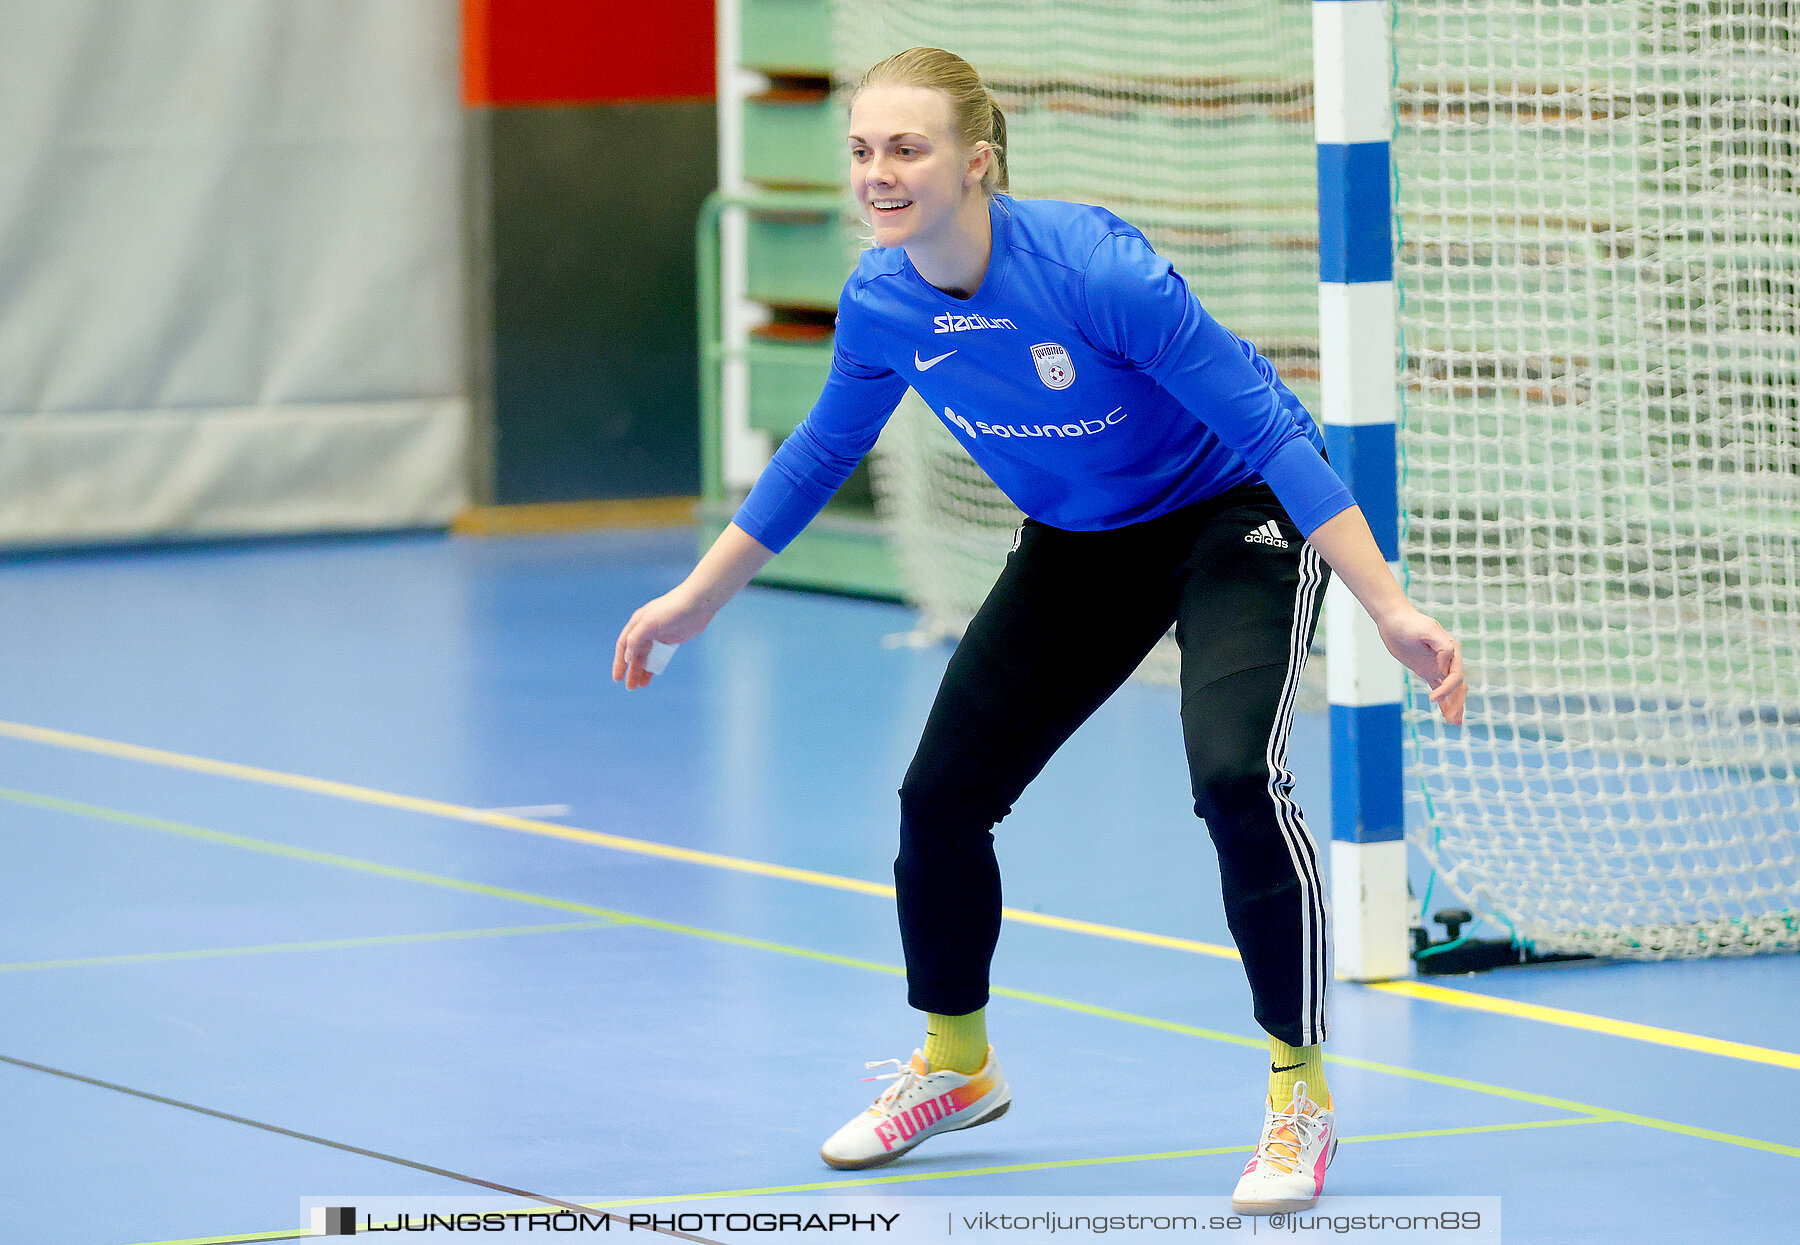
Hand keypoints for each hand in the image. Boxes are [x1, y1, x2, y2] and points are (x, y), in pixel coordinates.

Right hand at [613, 589, 712, 690]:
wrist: (697, 604)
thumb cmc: (671, 610)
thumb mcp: (649, 623)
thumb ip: (635, 640)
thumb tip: (626, 658)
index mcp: (637, 623)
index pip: (623, 645)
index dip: (618, 662)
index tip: (617, 678)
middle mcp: (645, 630)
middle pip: (634, 654)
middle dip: (630, 670)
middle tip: (630, 687)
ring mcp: (658, 635)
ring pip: (646, 657)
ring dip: (641, 671)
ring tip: (638, 686)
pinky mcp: (671, 640)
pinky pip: (659, 656)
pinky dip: (654, 666)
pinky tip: (651, 676)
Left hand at [1377, 607, 1466, 725]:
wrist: (1394, 620)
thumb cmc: (1410, 623)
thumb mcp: (1427, 630)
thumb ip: (1442, 645)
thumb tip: (1446, 663)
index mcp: (1452, 650)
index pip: (1455, 675)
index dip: (1447, 689)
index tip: (1433, 698)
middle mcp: (1449, 659)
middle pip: (1458, 686)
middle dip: (1457, 703)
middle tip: (1452, 721)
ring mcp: (1439, 665)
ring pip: (1452, 689)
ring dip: (1454, 705)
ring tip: (1453, 723)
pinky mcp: (1428, 670)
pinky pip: (1439, 688)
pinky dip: (1444, 701)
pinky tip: (1446, 714)